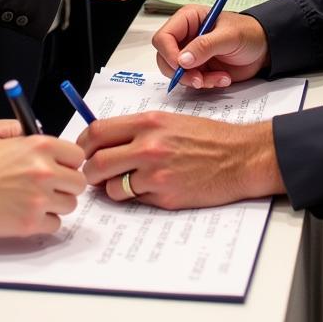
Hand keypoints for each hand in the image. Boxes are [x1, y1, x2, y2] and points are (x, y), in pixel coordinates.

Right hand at [0, 135, 86, 235]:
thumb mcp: (14, 144)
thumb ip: (42, 150)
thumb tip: (62, 160)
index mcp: (42, 146)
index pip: (78, 157)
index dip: (70, 165)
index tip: (63, 170)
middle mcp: (45, 171)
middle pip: (78, 183)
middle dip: (67, 186)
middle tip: (52, 189)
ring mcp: (39, 198)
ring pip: (70, 204)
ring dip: (57, 204)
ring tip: (36, 201)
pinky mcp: (31, 222)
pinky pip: (55, 224)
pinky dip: (45, 221)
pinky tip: (29, 214)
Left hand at [78, 113, 282, 209]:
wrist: (239, 157)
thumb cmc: (208, 138)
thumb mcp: (169, 121)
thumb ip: (137, 130)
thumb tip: (105, 141)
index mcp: (148, 122)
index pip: (97, 132)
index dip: (83, 145)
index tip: (82, 151)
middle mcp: (148, 146)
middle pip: (97, 162)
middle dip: (89, 171)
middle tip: (94, 174)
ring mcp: (155, 173)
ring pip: (111, 186)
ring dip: (111, 187)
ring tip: (125, 182)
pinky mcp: (164, 196)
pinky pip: (134, 200)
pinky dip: (135, 197)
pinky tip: (151, 188)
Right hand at [152, 6, 268, 87]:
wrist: (264, 49)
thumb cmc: (249, 33)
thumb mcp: (229, 36)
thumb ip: (205, 46)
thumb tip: (182, 60)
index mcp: (188, 19)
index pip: (163, 37)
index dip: (168, 53)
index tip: (182, 66)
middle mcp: (185, 36)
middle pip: (164, 58)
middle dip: (181, 72)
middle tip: (199, 79)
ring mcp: (190, 54)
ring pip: (176, 73)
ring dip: (196, 80)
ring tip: (218, 78)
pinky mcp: (198, 69)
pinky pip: (191, 81)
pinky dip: (206, 84)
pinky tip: (222, 79)